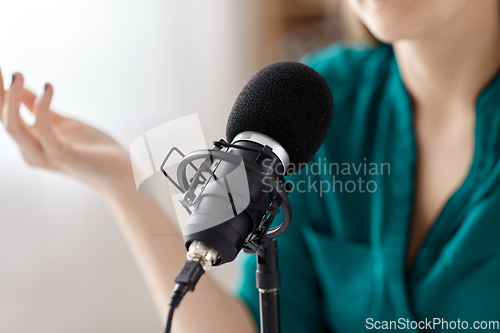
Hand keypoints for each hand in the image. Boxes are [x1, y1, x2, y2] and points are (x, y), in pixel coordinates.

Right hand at [1, 72, 131, 194]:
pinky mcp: (61, 155)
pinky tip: (48, 88)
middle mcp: (31, 152)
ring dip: (11, 99)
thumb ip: (40, 109)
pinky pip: (43, 129)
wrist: (120, 172)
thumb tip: (19, 87)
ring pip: (14, 127)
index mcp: (30, 144)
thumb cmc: (93, 150)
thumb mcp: (62, 123)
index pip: (5, 116)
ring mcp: (45, 155)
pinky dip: (41, 106)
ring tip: (17, 75)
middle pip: (3, 121)